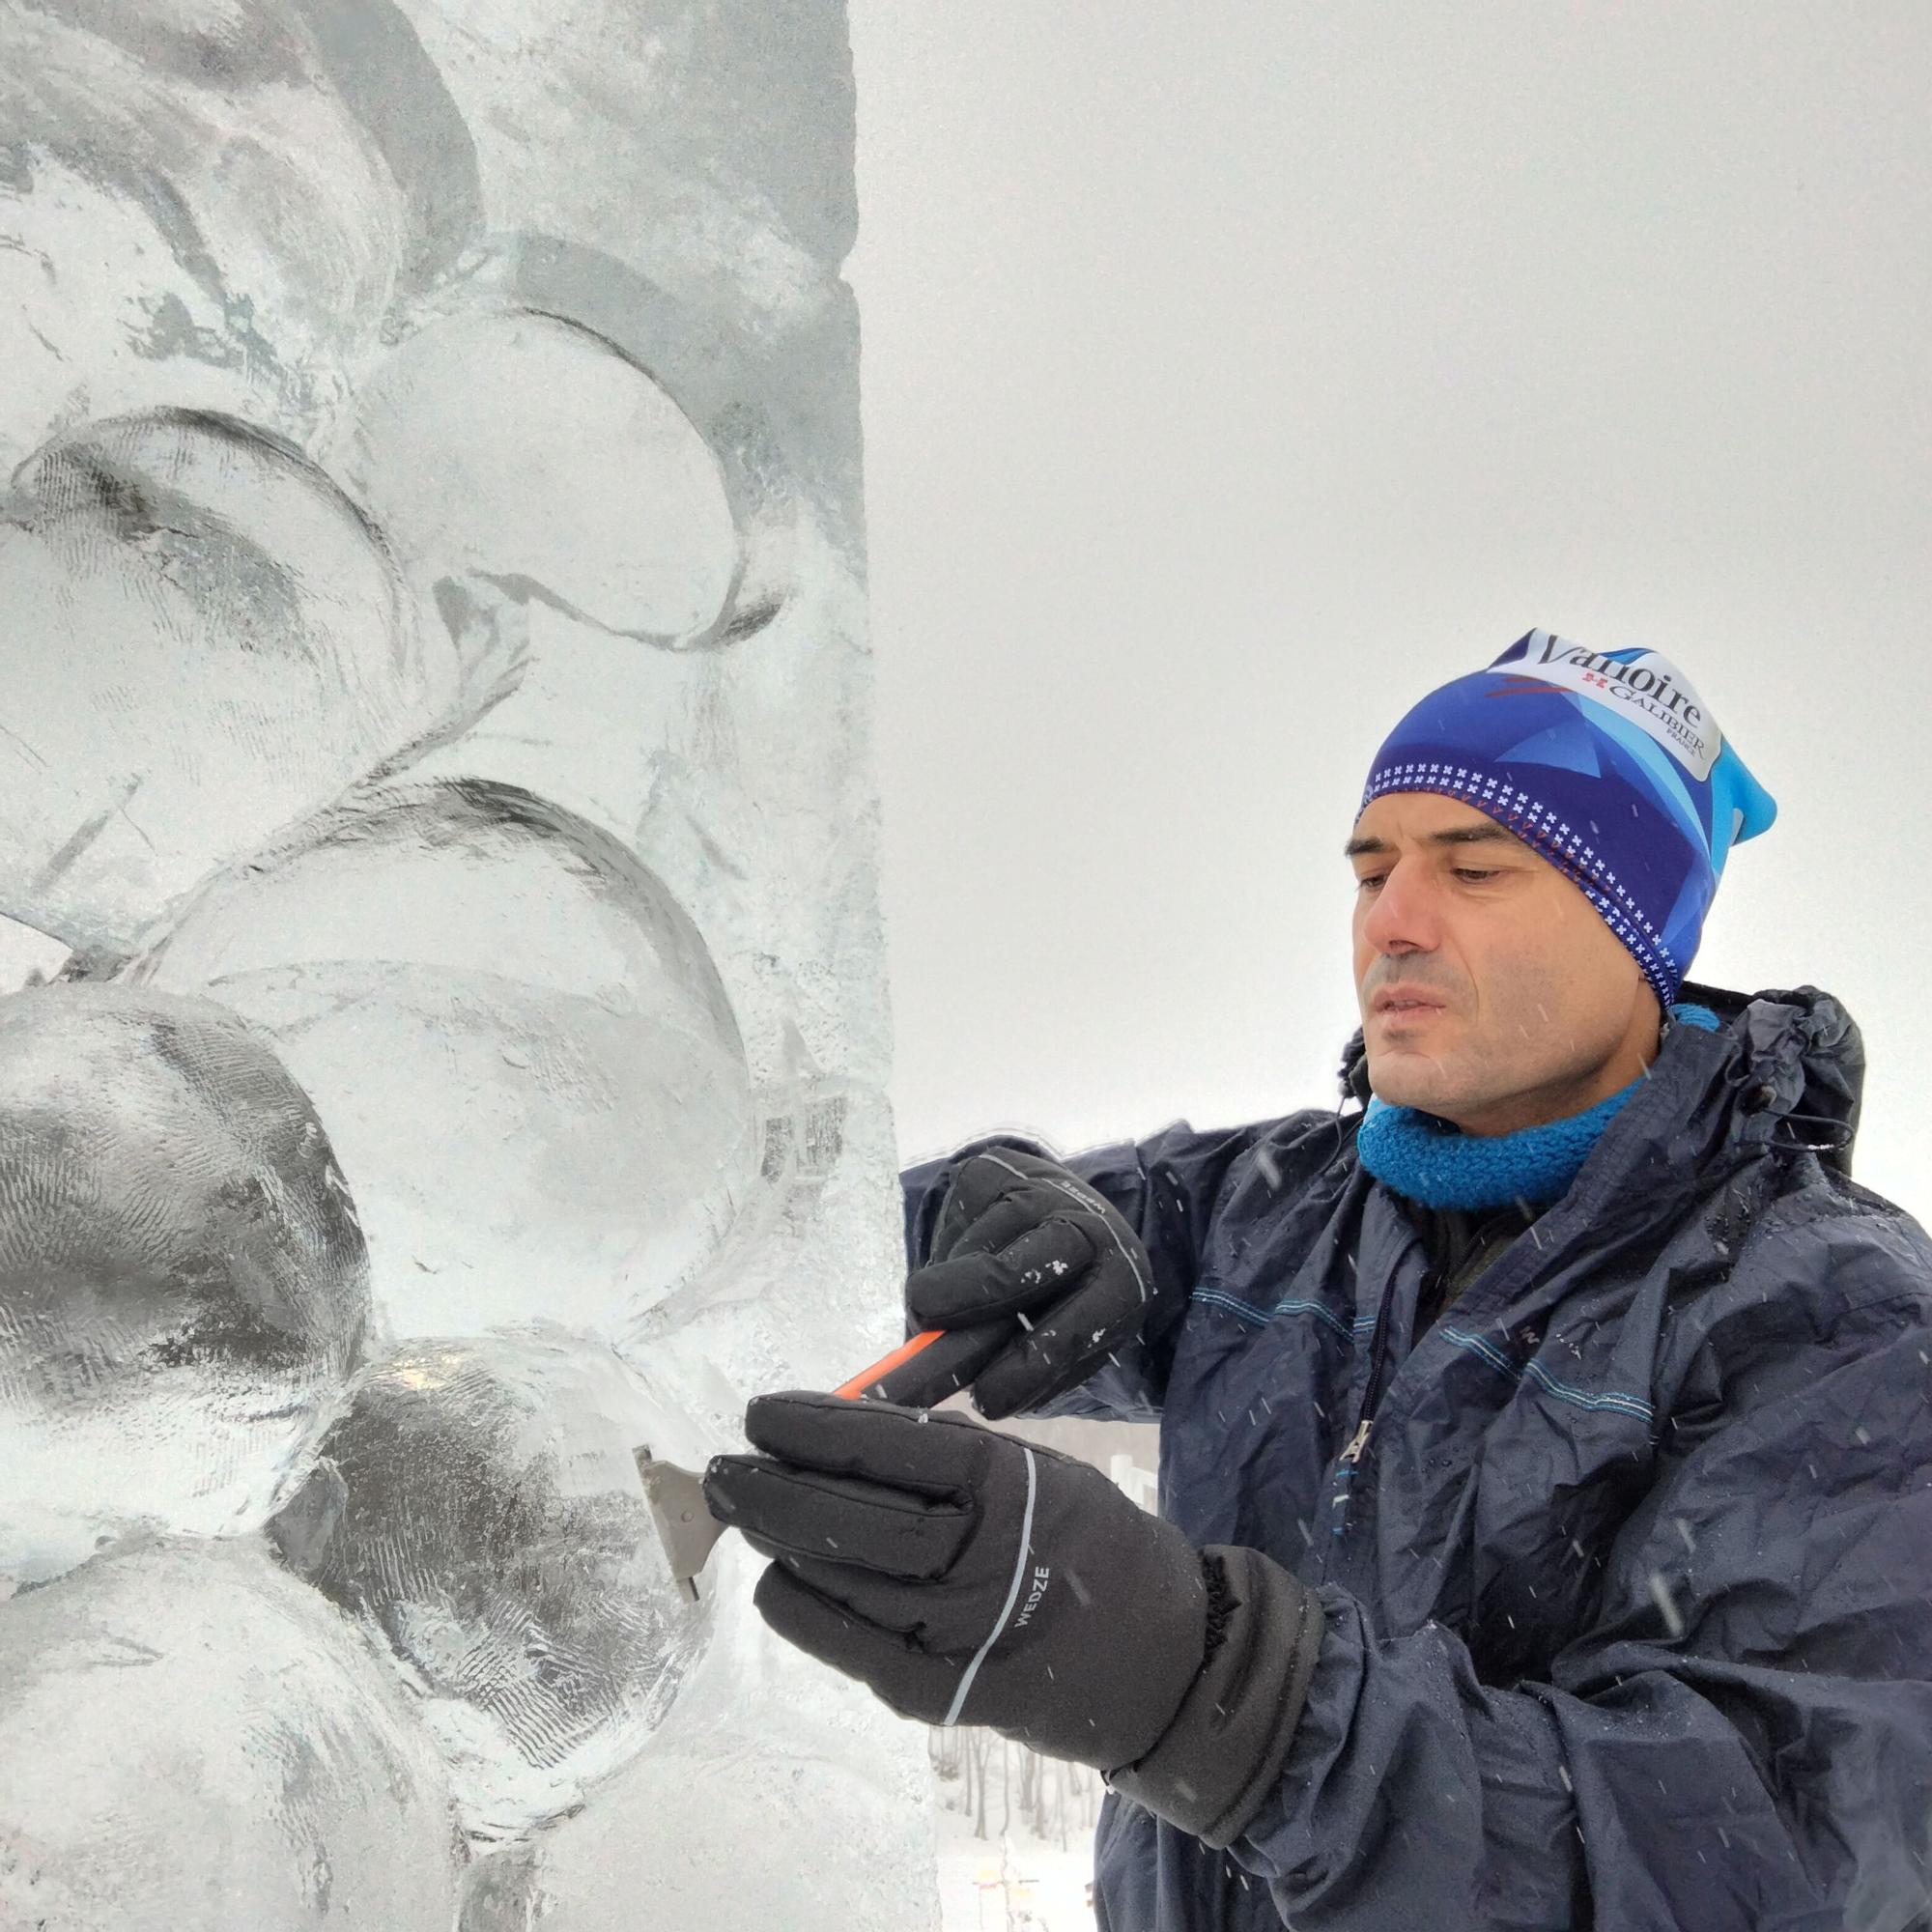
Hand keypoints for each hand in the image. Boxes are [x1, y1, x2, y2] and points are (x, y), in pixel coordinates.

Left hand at [702, 1390, 1207, 1772]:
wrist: (1161, 1659)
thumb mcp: (1040, 1470)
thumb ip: (953, 1453)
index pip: (889, 1448)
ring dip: (777, 1540)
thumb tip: (849, 1425)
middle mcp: (977, 1560)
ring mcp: (954, 1634)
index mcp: (1007, 1489)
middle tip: (723, 1465)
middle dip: (771, 1487)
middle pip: (850, 1517)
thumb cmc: (1093, 1543)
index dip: (815, 1428)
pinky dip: (800, 1608)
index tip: (763, 1413)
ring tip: (741, 1508)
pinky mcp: (936, 1693)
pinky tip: (775, 1578)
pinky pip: (846, 1644)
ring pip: (839, 1578)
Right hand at [908, 1147, 1163, 1417]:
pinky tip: (952, 1267)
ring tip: (932, 1312)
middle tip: (918, 1340)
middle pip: (1014, 1274)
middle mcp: (1088, 1227)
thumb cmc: (1063, 1298)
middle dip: (963, 1311)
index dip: (1027, 1368)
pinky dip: (942, 1256)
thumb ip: (1025, 1366)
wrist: (1062, 1210)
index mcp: (1121, 1283)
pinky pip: (953, 1222)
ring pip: (973, 1249)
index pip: (1074, 1330)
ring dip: (943, 1290)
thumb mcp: (1062, 1339)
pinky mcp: (993, 1169)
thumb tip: (962, 1390)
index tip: (982, 1400)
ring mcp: (1039, 1190)